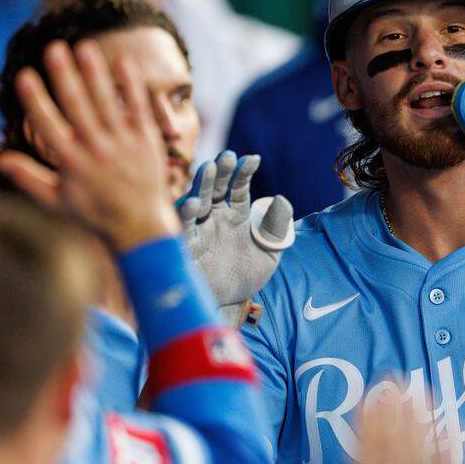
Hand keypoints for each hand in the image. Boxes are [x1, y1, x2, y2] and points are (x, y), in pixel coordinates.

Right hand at [0, 40, 180, 251]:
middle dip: (64, 75)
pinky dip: (131, 86)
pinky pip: (138, 108)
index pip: (48, 125)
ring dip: (95, 73)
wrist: (141, 227)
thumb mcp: (56, 201)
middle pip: (77, 106)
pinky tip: (124, 62)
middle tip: (54, 48)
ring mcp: (123, 143)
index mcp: (72, 162)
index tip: (25, 75)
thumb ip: (28, 177)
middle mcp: (96, 149)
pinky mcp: (146, 140)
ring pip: (106, 102)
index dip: (36, 99)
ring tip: (84, 47)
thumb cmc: (95, 214)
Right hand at [180, 150, 293, 317]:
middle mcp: (214, 217)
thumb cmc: (246, 276)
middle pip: (215, 188)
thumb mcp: (270, 253)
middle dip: (220, 171)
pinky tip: (193, 203)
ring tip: (209, 168)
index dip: (244, 172)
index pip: (238, 187)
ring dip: (202, 185)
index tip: (253, 159)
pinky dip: (186, 214)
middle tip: (227, 157)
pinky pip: (183, 228)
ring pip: (197, 202)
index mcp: (234, 214)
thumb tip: (281, 200)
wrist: (228, 306)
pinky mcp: (185, 248)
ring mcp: (198, 230)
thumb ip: (276, 228)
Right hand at [285, 394, 464, 463]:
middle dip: (394, 410)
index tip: (367, 399)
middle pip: (395, 445)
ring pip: (422, 452)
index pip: (367, 454)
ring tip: (419, 390)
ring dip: (420, 419)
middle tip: (393, 380)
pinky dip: (449, 446)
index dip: (367, 424)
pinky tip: (448, 423)